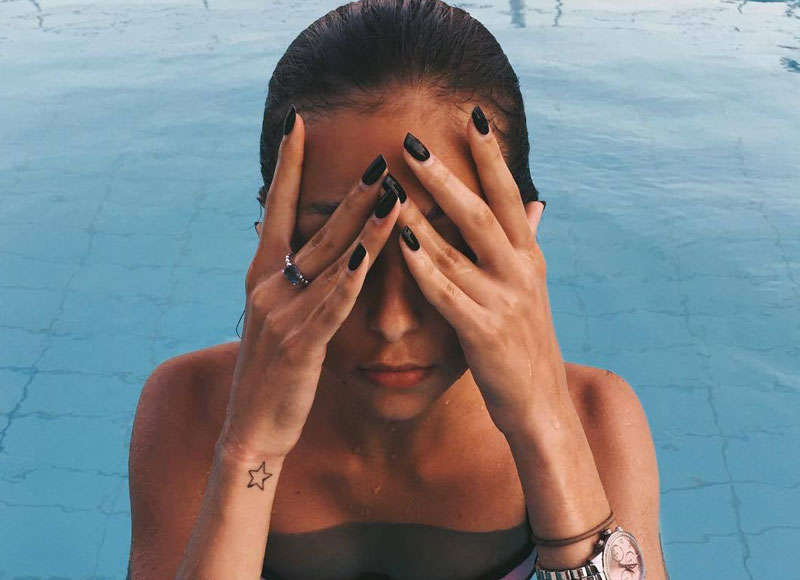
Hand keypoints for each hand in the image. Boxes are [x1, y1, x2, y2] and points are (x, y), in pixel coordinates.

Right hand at [219, 107, 401, 461]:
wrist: (250, 427)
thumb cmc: (272, 370)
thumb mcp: (275, 317)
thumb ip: (293, 280)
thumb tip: (308, 247)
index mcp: (262, 274)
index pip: (276, 208)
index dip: (287, 165)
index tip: (297, 123)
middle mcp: (267, 285)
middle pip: (315, 228)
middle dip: (349, 190)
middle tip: (379, 154)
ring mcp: (281, 312)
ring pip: (330, 260)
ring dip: (364, 225)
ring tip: (393, 191)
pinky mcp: (299, 343)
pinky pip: (332, 303)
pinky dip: (352, 277)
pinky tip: (372, 253)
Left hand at [394, 110, 555, 433]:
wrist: (541, 403)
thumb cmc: (526, 341)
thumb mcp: (532, 287)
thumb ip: (527, 241)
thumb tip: (537, 202)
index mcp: (528, 257)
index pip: (509, 196)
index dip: (491, 157)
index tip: (472, 116)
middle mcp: (520, 272)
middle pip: (483, 213)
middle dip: (448, 175)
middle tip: (413, 142)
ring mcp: (504, 302)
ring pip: (458, 250)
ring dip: (423, 216)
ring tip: (392, 186)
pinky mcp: (483, 333)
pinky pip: (447, 294)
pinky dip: (423, 268)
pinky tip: (399, 245)